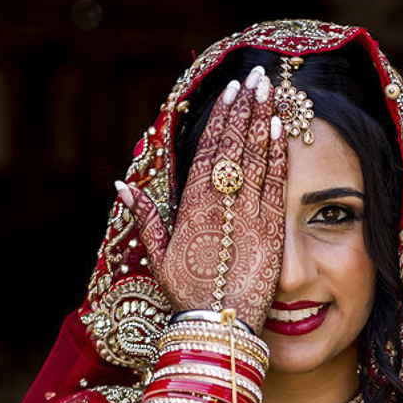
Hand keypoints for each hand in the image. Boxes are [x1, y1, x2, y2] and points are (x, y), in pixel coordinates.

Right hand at [117, 65, 286, 331]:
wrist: (220, 324)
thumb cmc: (189, 296)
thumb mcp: (159, 258)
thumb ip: (144, 219)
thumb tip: (122, 186)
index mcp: (192, 207)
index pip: (208, 152)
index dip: (220, 119)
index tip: (229, 93)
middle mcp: (220, 204)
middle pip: (234, 145)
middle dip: (244, 109)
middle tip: (254, 77)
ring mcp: (248, 214)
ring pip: (256, 157)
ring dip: (263, 120)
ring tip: (269, 90)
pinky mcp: (271, 229)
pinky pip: (275, 183)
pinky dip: (278, 154)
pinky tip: (281, 128)